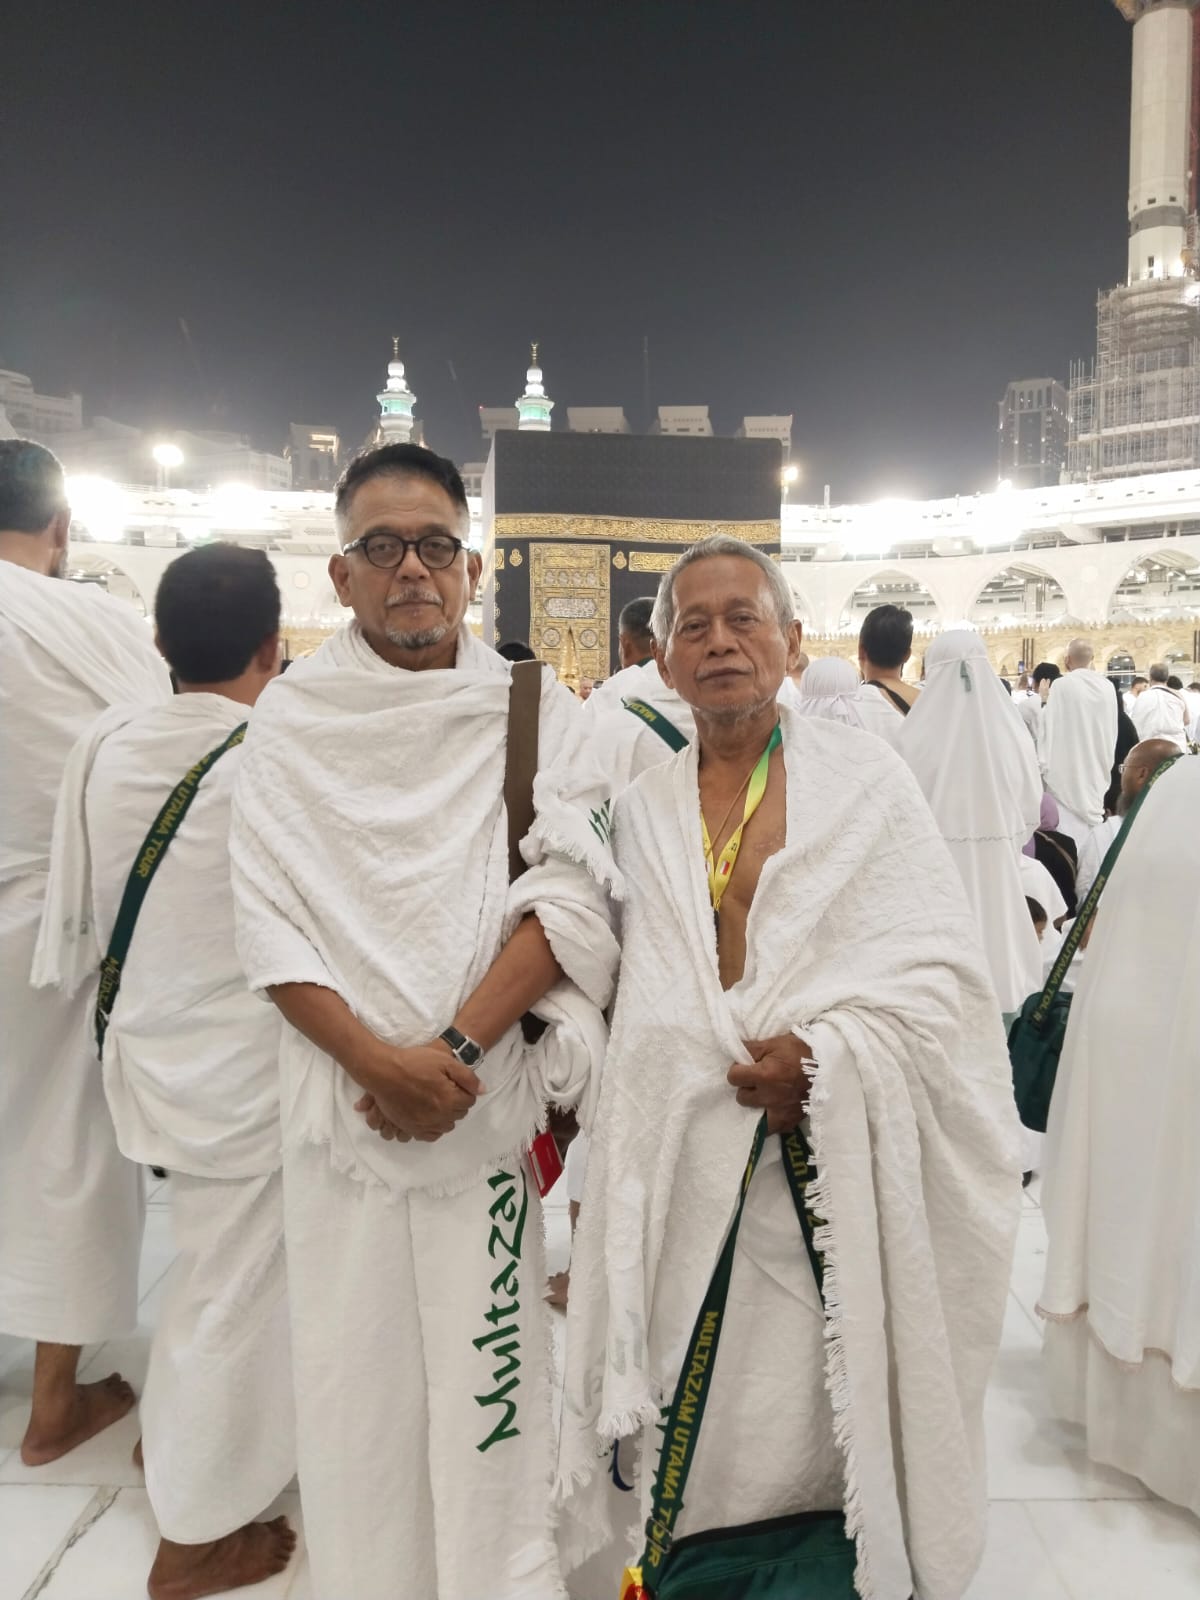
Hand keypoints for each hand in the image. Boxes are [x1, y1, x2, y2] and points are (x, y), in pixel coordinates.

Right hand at [355, 1041, 484, 1142]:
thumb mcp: (445, 1061)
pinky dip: (434, 1127)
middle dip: (456, 1103)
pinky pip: (431, 1135)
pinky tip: (430, 1115)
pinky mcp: (411, 1128)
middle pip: (458, 1114)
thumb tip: (483, 1091)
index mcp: (449, 1100)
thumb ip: (467, 1077)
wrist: (384, 1071)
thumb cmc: (414, 1062)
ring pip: (446, 1126)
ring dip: (446, 1115)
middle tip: (445, 1089)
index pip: (469, 1101)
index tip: (454, 1082)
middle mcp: (439, 1116)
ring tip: (437, 1101)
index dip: (464, 1090)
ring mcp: (424, 1125)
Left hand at [727, 1033, 814, 1134]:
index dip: (738, 1071)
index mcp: (764, 1075)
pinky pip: (773, 1128)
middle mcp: (770, 1097)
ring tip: (765, 1096)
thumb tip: (736, 1052)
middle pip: (742, 1097)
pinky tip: (774, 1111)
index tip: (745, 1067)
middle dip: (747, 1088)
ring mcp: (781, 1111)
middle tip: (757, 1080)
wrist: (829, 1064)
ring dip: (757, 1105)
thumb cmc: (801, 1051)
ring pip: (754, 1116)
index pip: (733, 1078)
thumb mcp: (775, 1043)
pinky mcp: (792, 1120)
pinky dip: (772, 1120)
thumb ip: (752, 1049)